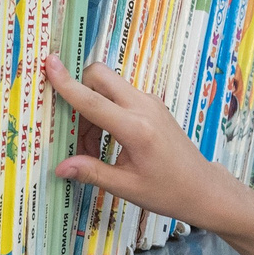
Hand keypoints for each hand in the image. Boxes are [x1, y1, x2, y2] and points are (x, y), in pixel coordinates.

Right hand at [44, 56, 253, 234]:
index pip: (93, 101)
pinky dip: (105, 111)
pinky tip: (107, 141)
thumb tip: (60, 167)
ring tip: (92, 148)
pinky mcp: (152, 105)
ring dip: (91, 107)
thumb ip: (92, 172)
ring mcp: (150, 103)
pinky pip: (120, 95)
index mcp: (136, 129)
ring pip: (108, 86)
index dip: (67, 83)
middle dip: (79, 89)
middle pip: (100, 77)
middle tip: (74, 128)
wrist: (203, 187)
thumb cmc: (168, 191)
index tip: (50, 63)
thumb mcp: (127, 187)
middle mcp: (144, 108)